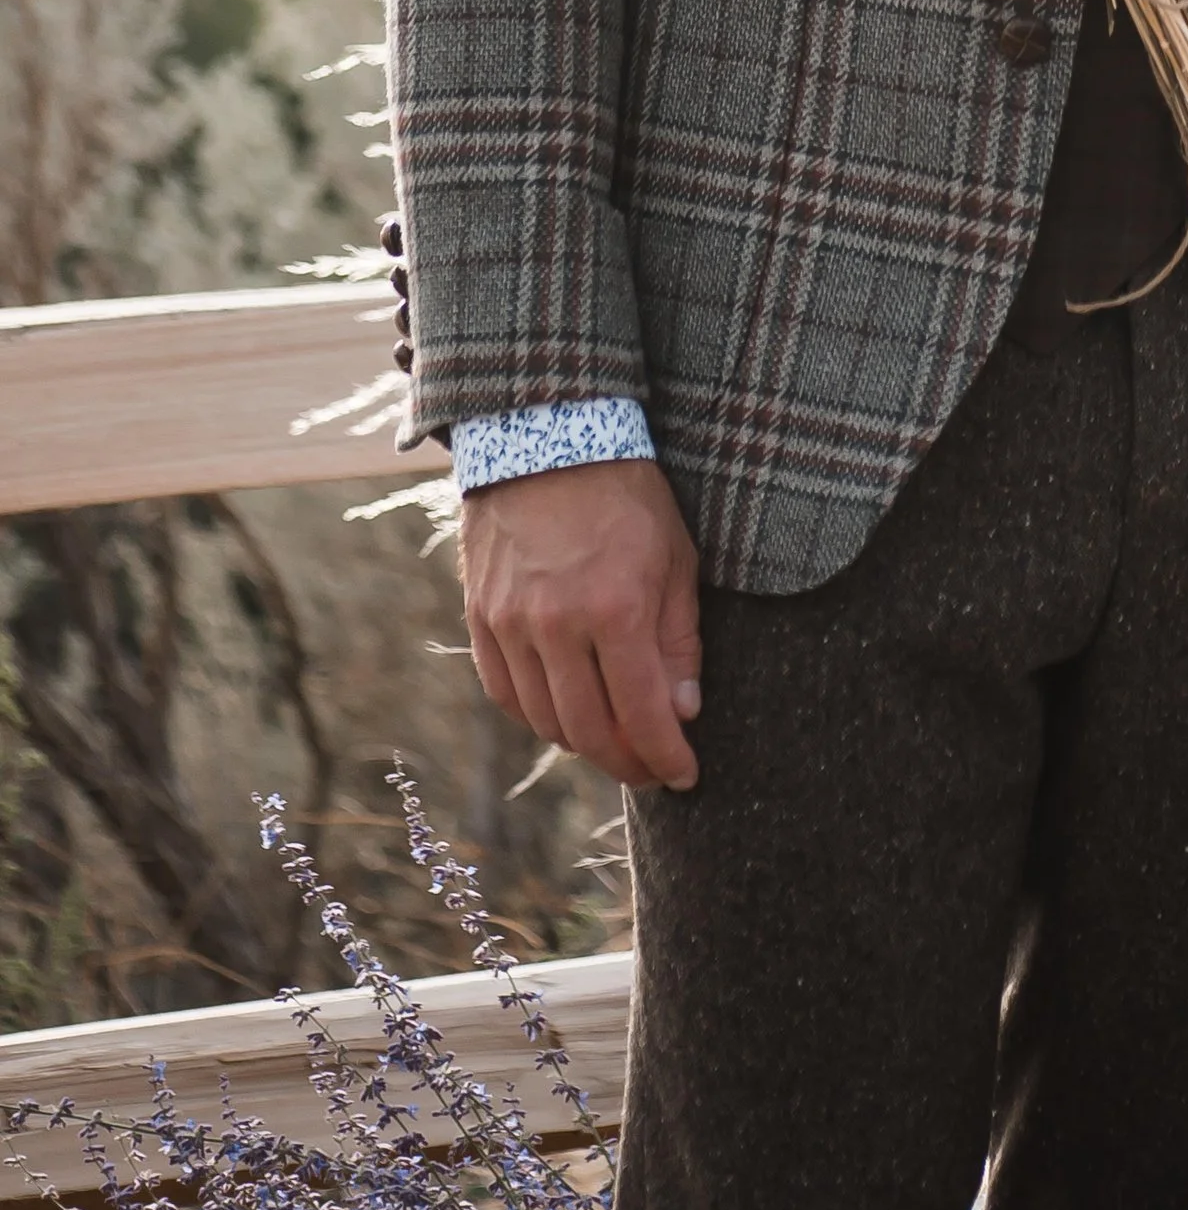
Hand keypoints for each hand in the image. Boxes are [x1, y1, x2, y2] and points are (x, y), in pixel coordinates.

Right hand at [460, 458, 703, 793]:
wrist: (547, 435)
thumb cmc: (627, 492)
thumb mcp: (675, 556)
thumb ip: (679, 640)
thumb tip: (683, 712)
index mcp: (616, 608)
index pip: (641, 715)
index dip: (666, 757)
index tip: (684, 775)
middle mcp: (557, 625)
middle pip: (589, 732)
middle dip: (627, 761)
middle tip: (651, 768)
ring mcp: (511, 624)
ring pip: (544, 721)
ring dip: (582, 745)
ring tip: (613, 741)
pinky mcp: (480, 617)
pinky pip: (504, 693)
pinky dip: (536, 716)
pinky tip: (563, 713)